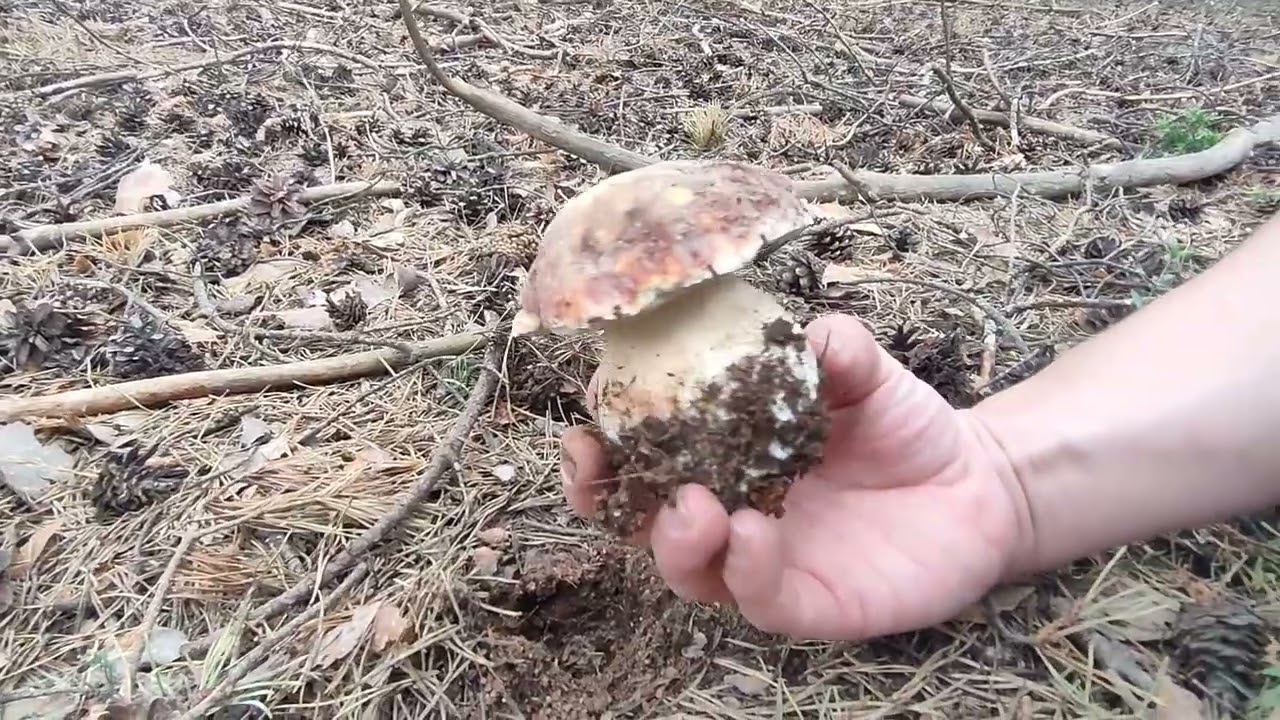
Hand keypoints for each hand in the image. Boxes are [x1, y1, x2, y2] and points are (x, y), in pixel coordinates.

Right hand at [559, 313, 1030, 640]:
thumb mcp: (870, 376)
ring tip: (690, 503)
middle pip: (640, 517)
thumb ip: (836, 350)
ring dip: (671, 539)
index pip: (644, 450)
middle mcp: (729, 511)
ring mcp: (764, 563)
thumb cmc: (907, 426)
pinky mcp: (809, 605)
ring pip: (689, 569)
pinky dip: (745, 570)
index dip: (607, 429)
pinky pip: (760, 599)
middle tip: (592, 463)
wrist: (980, 486)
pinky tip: (752, 532)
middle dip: (602, 495)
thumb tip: (802, 330)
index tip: (595, 396)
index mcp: (724, 454)